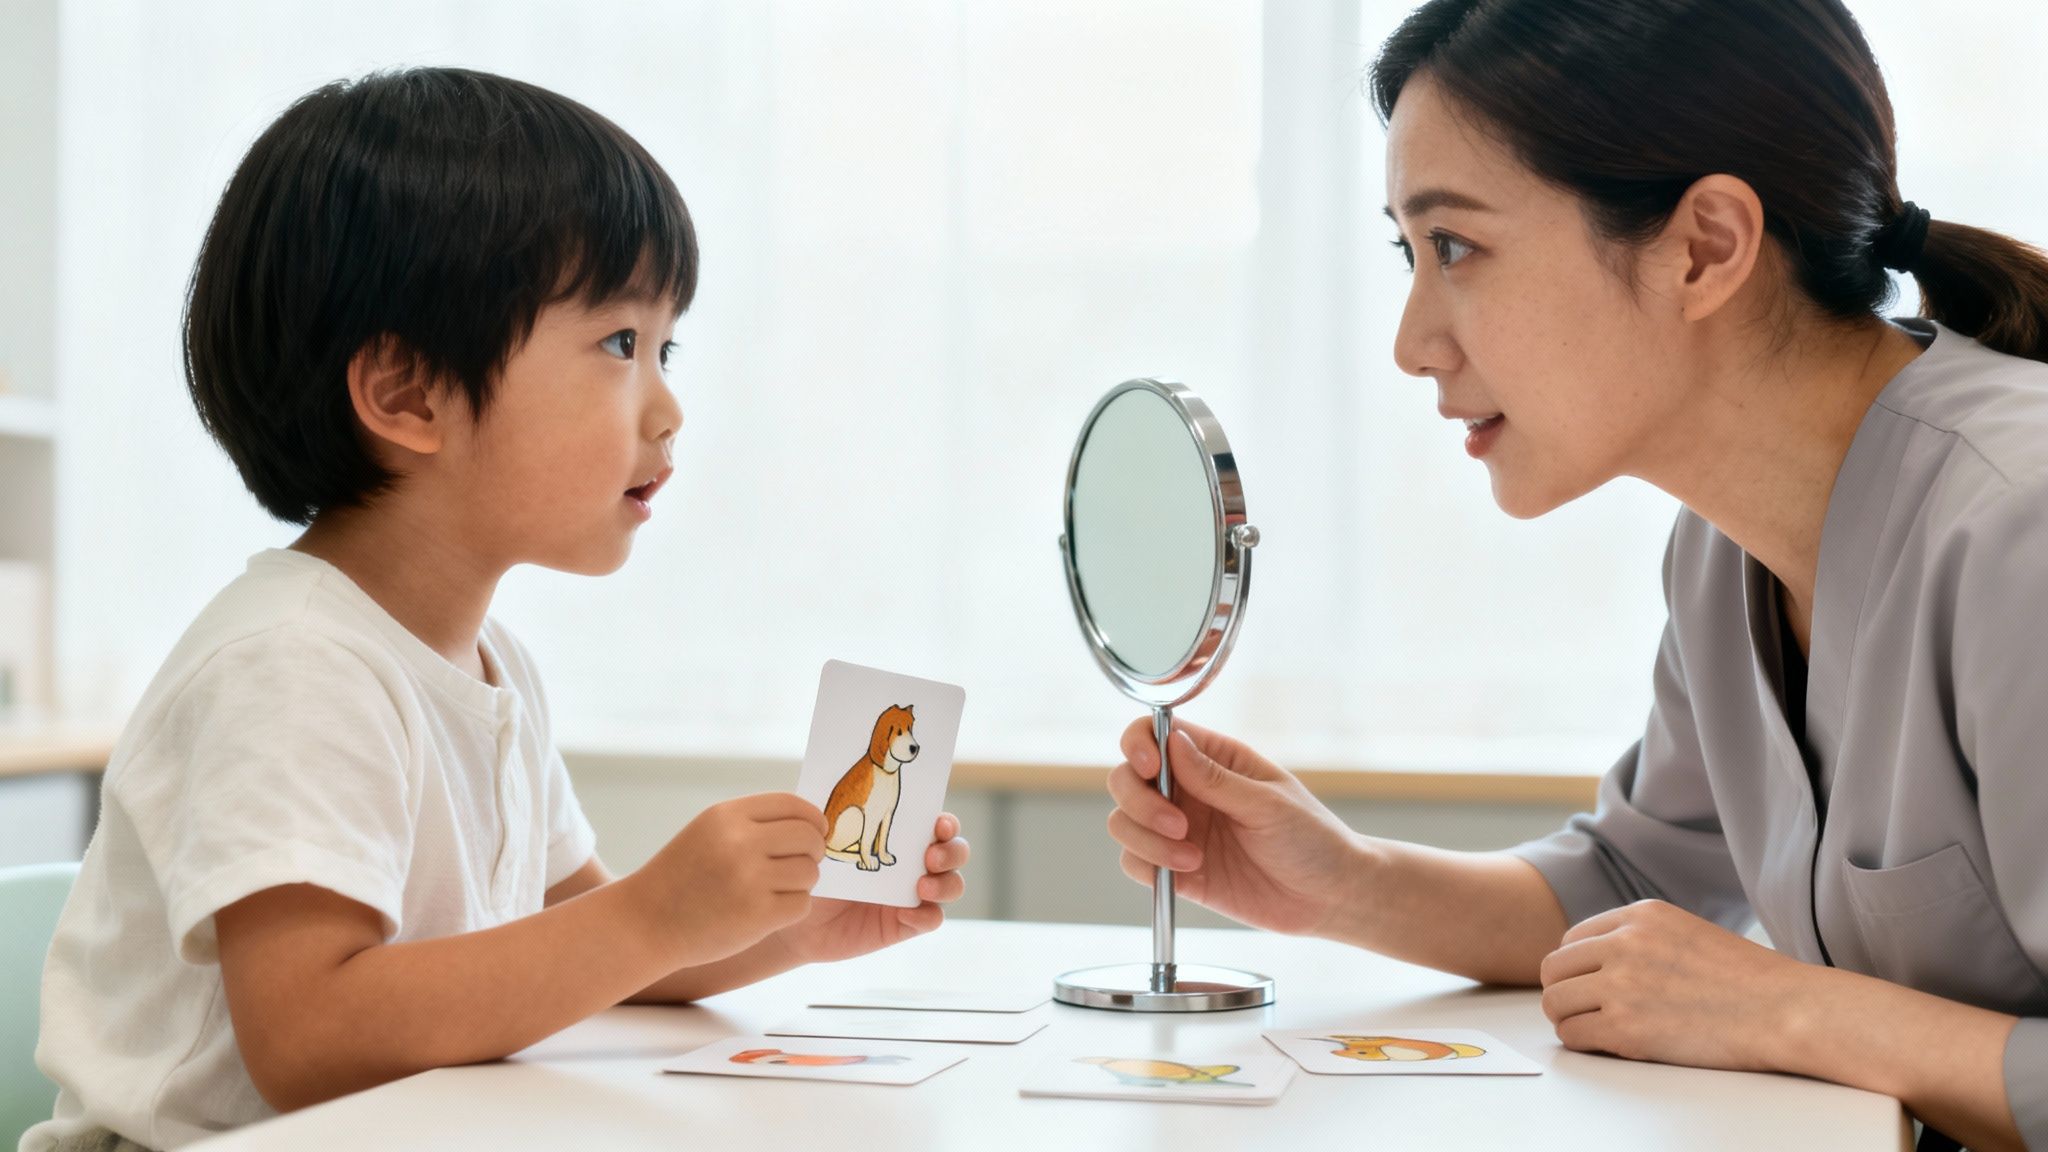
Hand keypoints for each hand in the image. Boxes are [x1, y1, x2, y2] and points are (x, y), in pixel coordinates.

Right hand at [629, 792, 825, 968]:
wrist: (646, 922)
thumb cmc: (683, 876)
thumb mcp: (710, 832)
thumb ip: (755, 823)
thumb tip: (811, 823)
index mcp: (727, 816)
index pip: (793, 805)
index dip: (813, 818)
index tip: (817, 831)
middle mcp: (739, 843)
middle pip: (808, 837)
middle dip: (813, 851)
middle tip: (802, 862)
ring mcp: (749, 879)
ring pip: (809, 873)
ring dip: (802, 883)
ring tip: (776, 888)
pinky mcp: (757, 915)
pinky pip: (801, 904)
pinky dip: (792, 908)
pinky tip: (769, 909)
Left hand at [772, 813, 969, 964]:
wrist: (795, 918)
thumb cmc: (811, 871)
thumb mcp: (823, 839)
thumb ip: (840, 814)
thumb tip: (852, 789)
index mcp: (900, 836)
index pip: (937, 824)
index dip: (947, 823)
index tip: (937, 823)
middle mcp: (913, 863)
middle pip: (956, 852)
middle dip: (952, 851)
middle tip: (930, 857)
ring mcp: (913, 894)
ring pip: (952, 885)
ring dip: (946, 884)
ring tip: (922, 887)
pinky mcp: (905, 924)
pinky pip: (932, 919)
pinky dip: (926, 915)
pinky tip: (904, 913)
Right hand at [1106, 718, 1363, 936]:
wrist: (1328, 897)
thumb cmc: (1312, 839)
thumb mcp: (1268, 803)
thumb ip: (1216, 778)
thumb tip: (1171, 742)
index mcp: (1213, 760)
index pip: (1153, 734)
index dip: (1138, 745)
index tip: (1151, 768)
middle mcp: (1188, 791)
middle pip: (1126, 778)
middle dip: (1139, 801)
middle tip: (1178, 824)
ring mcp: (1178, 831)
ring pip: (1123, 822)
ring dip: (1145, 838)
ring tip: (1191, 855)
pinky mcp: (1176, 871)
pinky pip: (1134, 863)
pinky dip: (1149, 866)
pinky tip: (1189, 871)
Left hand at [1539, 898, 1805, 1071]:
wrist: (1785, 1011)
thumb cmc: (1748, 980)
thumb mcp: (1687, 932)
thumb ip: (1641, 939)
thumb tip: (1597, 962)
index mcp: (1640, 916)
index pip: (1572, 939)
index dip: (1577, 967)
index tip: (1591, 986)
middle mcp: (1624, 944)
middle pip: (1554, 968)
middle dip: (1564, 991)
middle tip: (1583, 1010)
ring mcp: (1621, 985)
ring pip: (1555, 1003)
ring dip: (1569, 1019)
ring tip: (1594, 1029)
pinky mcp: (1625, 1028)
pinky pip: (1573, 1036)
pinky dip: (1582, 1043)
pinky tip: (1606, 1045)